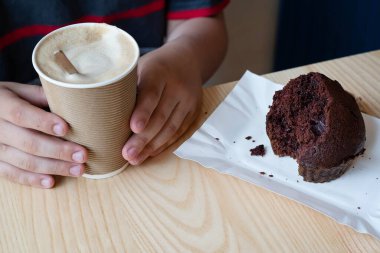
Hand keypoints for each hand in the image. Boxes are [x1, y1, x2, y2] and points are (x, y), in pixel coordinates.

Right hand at [0, 82, 87, 187]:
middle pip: (28, 142)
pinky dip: (32, 179)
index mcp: (1, 105)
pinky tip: (51, 181)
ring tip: (77, 169)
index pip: (20, 114)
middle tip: (82, 155)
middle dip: (59, 150)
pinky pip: (12, 174)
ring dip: (54, 167)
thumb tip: (70, 100)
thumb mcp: (19, 91)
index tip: (66, 128)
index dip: (43, 122)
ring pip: (24, 161)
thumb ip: (41, 96)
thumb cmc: (7, 100)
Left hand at [122, 48, 201, 164]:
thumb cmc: (156, 66)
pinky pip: (179, 132)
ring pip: (171, 128)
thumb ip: (128, 86)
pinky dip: (164, 145)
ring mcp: (189, 101)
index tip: (133, 128)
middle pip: (161, 116)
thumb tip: (102, 111)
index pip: (151, 94)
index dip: (143, 112)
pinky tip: (151, 153)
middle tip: (127, 154)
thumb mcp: (140, 66)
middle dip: (144, 138)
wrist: (188, 60)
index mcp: (160, 72)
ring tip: (135, 159)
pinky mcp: (194, 112)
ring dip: (152, 146)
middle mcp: (178, 87)